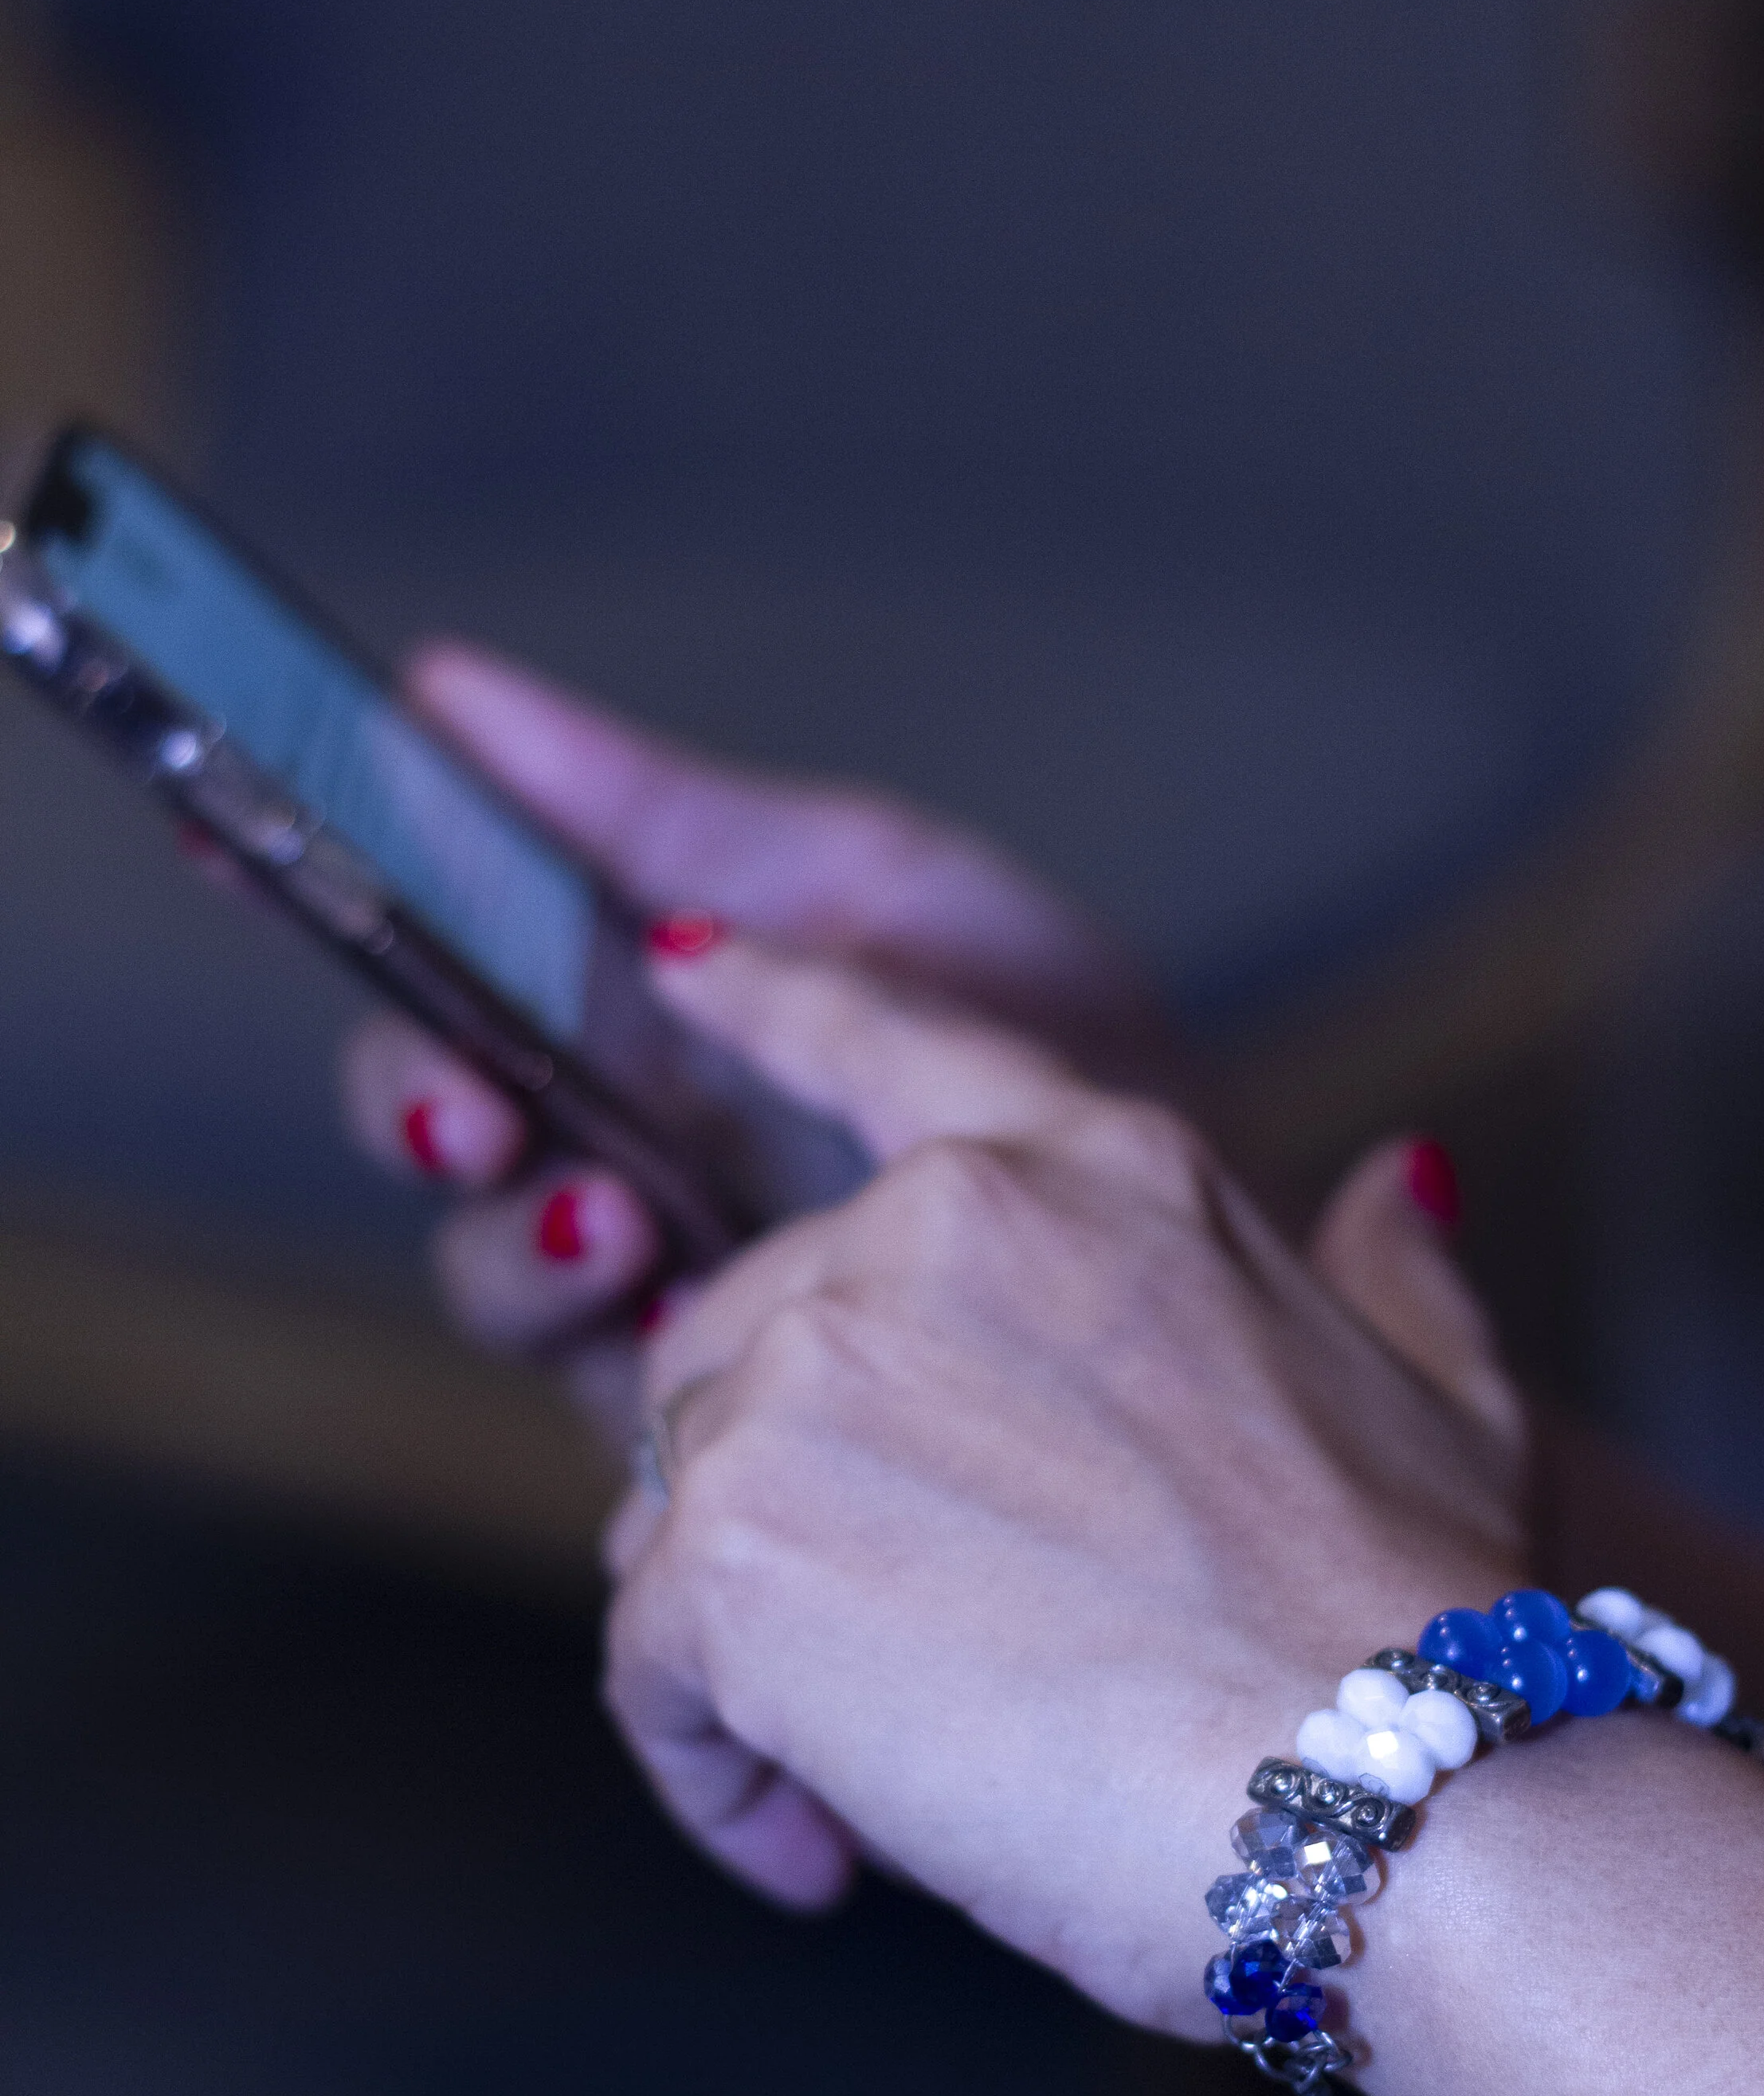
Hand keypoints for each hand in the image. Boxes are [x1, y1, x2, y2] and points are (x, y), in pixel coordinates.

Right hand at [337, 642, 1164, 1385]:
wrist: (1208, 1216)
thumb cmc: (1045, 1035)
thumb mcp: (864, 884)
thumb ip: (655, 811)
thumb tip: (442, 684)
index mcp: (627, 1001)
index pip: (428, 949)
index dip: (313, 891)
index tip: (222, 827)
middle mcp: (613, 1137)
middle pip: (427, 1122)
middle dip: (412, 1104)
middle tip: (470, 1092)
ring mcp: (660, 1280)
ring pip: (491, 1272)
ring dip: (517, 1240)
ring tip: (616, 1215)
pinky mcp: (713, 1410)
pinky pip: (606, 1400)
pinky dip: (622, 1356)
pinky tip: (688, 1306)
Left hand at [604, 929, 1524, 2034]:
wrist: (1396, 1794)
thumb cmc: (1428, 1617)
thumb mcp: (1445, 1389)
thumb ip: (1388, 1267)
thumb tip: (1404, 1179)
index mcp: (1087, 1169)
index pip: (886, 1038)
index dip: (768, 1003)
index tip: (679, 970)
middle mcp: (928, 1229)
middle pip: (742, 1336)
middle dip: (786, 1488)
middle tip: (890, 1652)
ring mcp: (815, 1377)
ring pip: (682, 1501)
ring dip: (748, 1637)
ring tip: (875, 1778)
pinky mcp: (733, 1549)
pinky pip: (651, 1665)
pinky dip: (710, 1765)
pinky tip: (815, 1848)